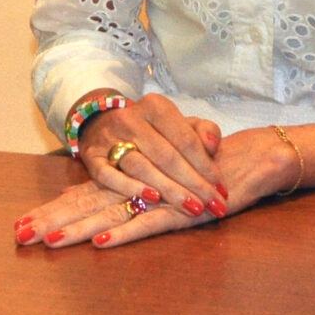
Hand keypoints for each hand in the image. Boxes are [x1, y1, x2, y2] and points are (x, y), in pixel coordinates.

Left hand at [18, 125, 304, 250]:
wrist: (254, 160)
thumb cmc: (207, 169)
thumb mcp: (163, 180)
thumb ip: (123, 191)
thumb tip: (77, 196)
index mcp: (132, 180)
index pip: (85, 195)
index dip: (53, 209)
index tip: (21, 225)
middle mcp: (141, 185)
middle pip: (89, 204)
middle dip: (53, 220)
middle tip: (19, 235)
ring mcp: (162, 197)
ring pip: (113, 213)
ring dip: (81, 228)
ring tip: (50, 242)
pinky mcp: (185, 210)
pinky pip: (151, 222)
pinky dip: (127, 232)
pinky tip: (103, 243)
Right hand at [73, 90, 228, 218]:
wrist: (103, 123)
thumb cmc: (153, 130)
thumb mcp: (180, 123)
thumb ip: (203, 131)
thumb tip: (213, 146)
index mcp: (156, 107)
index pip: (185, 139)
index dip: (206, 165)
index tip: (222, 188)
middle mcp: (131, 119)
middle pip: (166, 156)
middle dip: (193, 184)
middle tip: (213, 205)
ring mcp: (108, 138)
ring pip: (141, 166)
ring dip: (169, 190)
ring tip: (191, 207)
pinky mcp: (91, 158)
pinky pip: (110, 176)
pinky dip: (131, 188)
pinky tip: (152, 200)